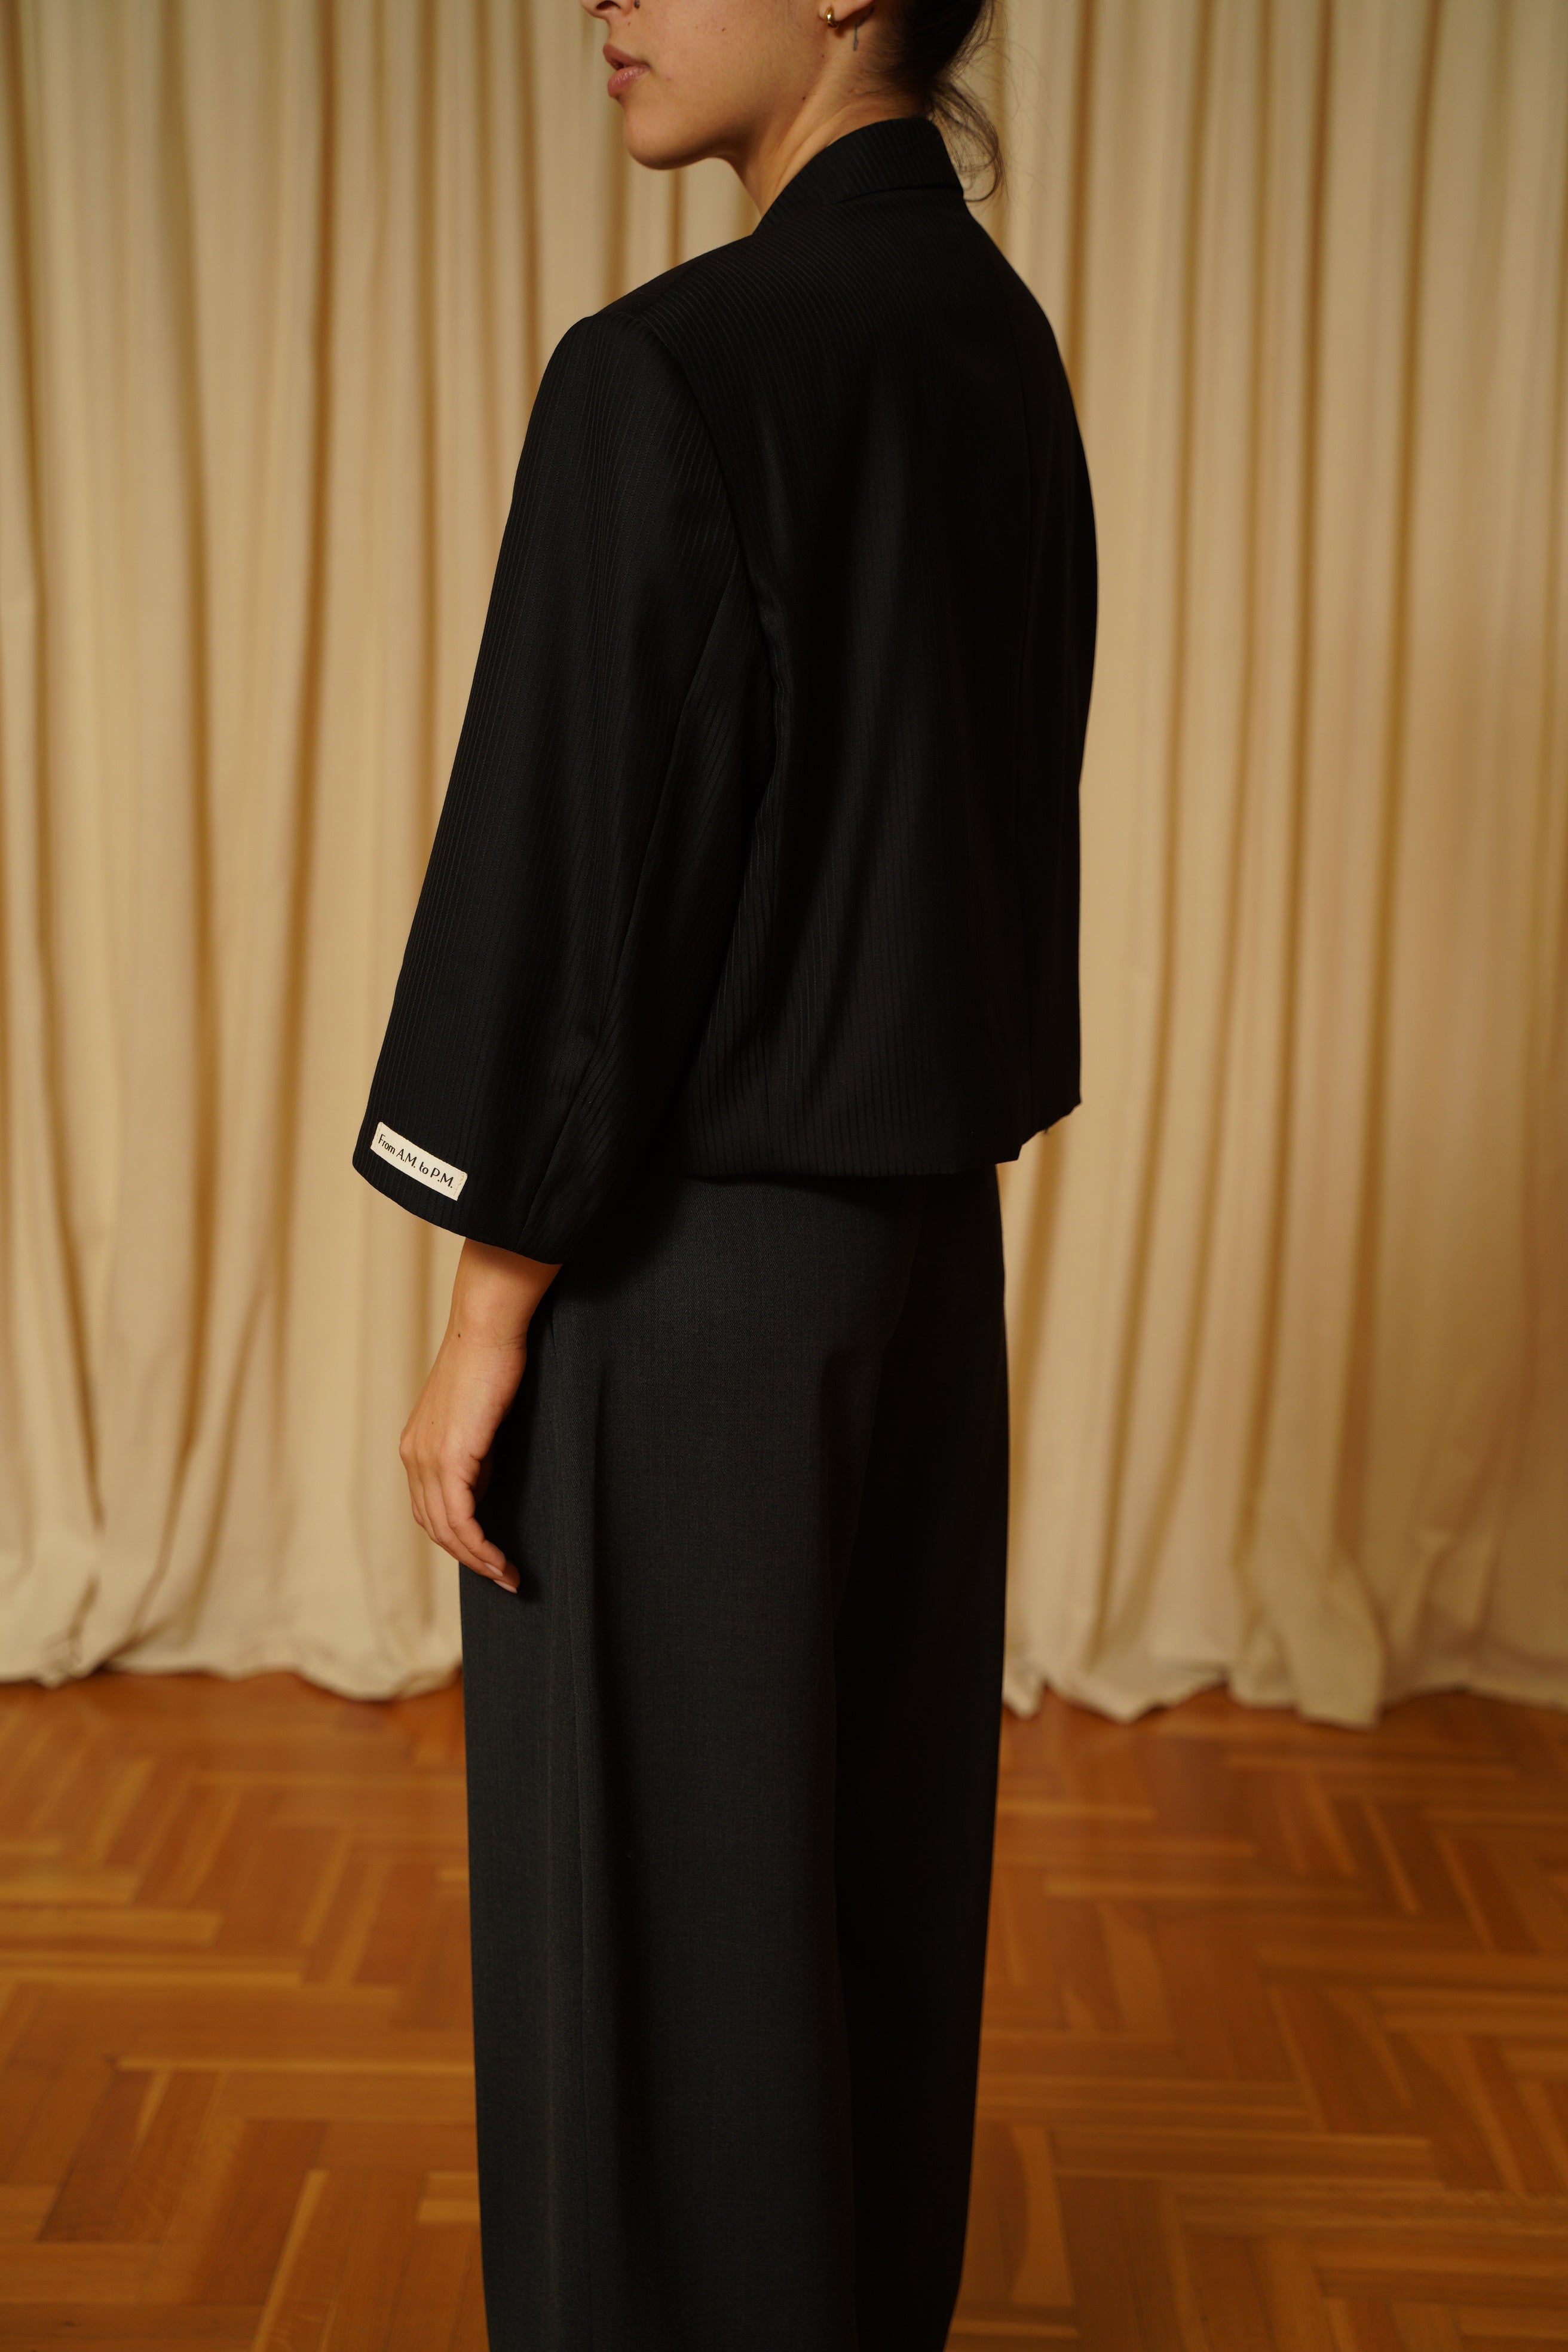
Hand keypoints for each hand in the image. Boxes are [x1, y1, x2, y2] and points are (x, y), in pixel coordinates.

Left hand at [399, 1239, 559, 1591]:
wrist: (487, 1327)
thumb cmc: (492, 1360)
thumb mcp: (479, 1417)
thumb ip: (476, 1452)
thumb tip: (486, 1484)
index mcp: (417, 1447)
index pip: (432, 1509)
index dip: (460, 1540)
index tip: (492, 1558)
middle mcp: (414, 1456)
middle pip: (435, 1526)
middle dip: (470, 1559)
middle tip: (505, 1577)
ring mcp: (427, 1458)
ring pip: (446, 1529)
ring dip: (478, 1560)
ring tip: (509, 1576)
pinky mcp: (449, 1458)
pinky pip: (460, 1518)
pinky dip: (479, 1546)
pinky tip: (500, 1559)